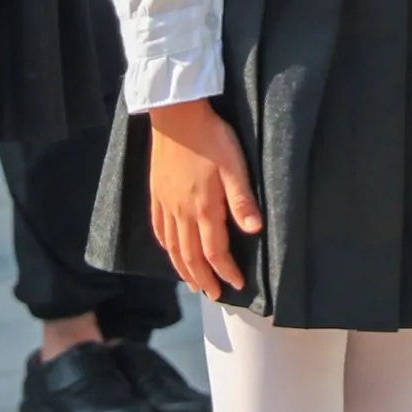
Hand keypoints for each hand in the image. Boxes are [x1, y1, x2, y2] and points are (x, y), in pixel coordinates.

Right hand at [148, 99, 261, 299]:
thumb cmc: (211, 137)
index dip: (226, 271)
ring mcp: (166, 204)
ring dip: (183, 269)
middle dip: (204, 279)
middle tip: (213, 295)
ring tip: (193, 283)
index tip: (236, 285)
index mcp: (204, 208)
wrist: (176, 115)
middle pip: (191, 256)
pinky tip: (170, 250)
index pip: (215, 251)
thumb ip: (242, 200)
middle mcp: (182, 212)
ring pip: (173, 247)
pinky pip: (159, 229)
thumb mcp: (235, 165)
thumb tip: (254, 231)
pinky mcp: (156, 194)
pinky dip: (166, 247)